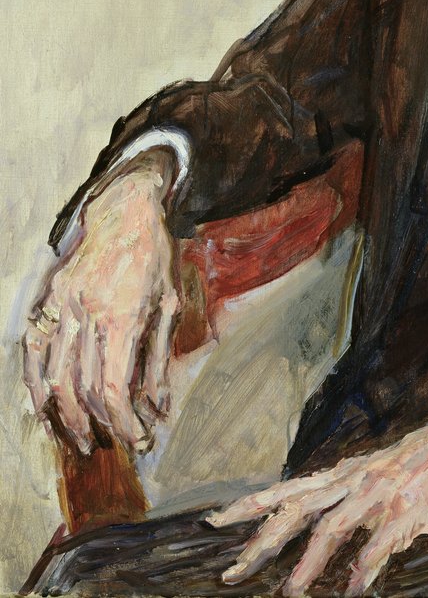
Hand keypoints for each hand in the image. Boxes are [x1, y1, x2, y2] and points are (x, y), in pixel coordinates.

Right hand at [22, 153, 180, 454]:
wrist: (124, 209)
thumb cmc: (155, 258)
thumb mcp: (170, 304)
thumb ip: (158, 359)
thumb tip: (155, 409)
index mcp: (122, 315)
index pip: (112, 387)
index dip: (122, 422)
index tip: (137, 440)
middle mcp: (86, 313)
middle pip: (81, 388)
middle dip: (96, 423)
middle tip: (110, 443)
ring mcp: (60, 305)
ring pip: (51, 376)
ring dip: (62, 416)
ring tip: (79, 439)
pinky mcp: (45, 300)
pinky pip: (32, 353)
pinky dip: (35, 386)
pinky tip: (46, 409)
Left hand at [208, 388, 427, 595]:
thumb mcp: (386, 474)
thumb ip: (360, 500)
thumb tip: (340, 532)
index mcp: (349, 473)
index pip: (289, 489)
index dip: (251, 505)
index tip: (214, 521)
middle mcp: (356, 480)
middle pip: (297, 509)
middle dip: (262, 541)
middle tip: (231, 573)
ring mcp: (381, 494)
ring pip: (332, 526)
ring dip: (308, 561)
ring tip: (290, 592)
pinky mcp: (409, 508)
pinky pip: (381, 542)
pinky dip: (365, 566)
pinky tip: (357, 590)